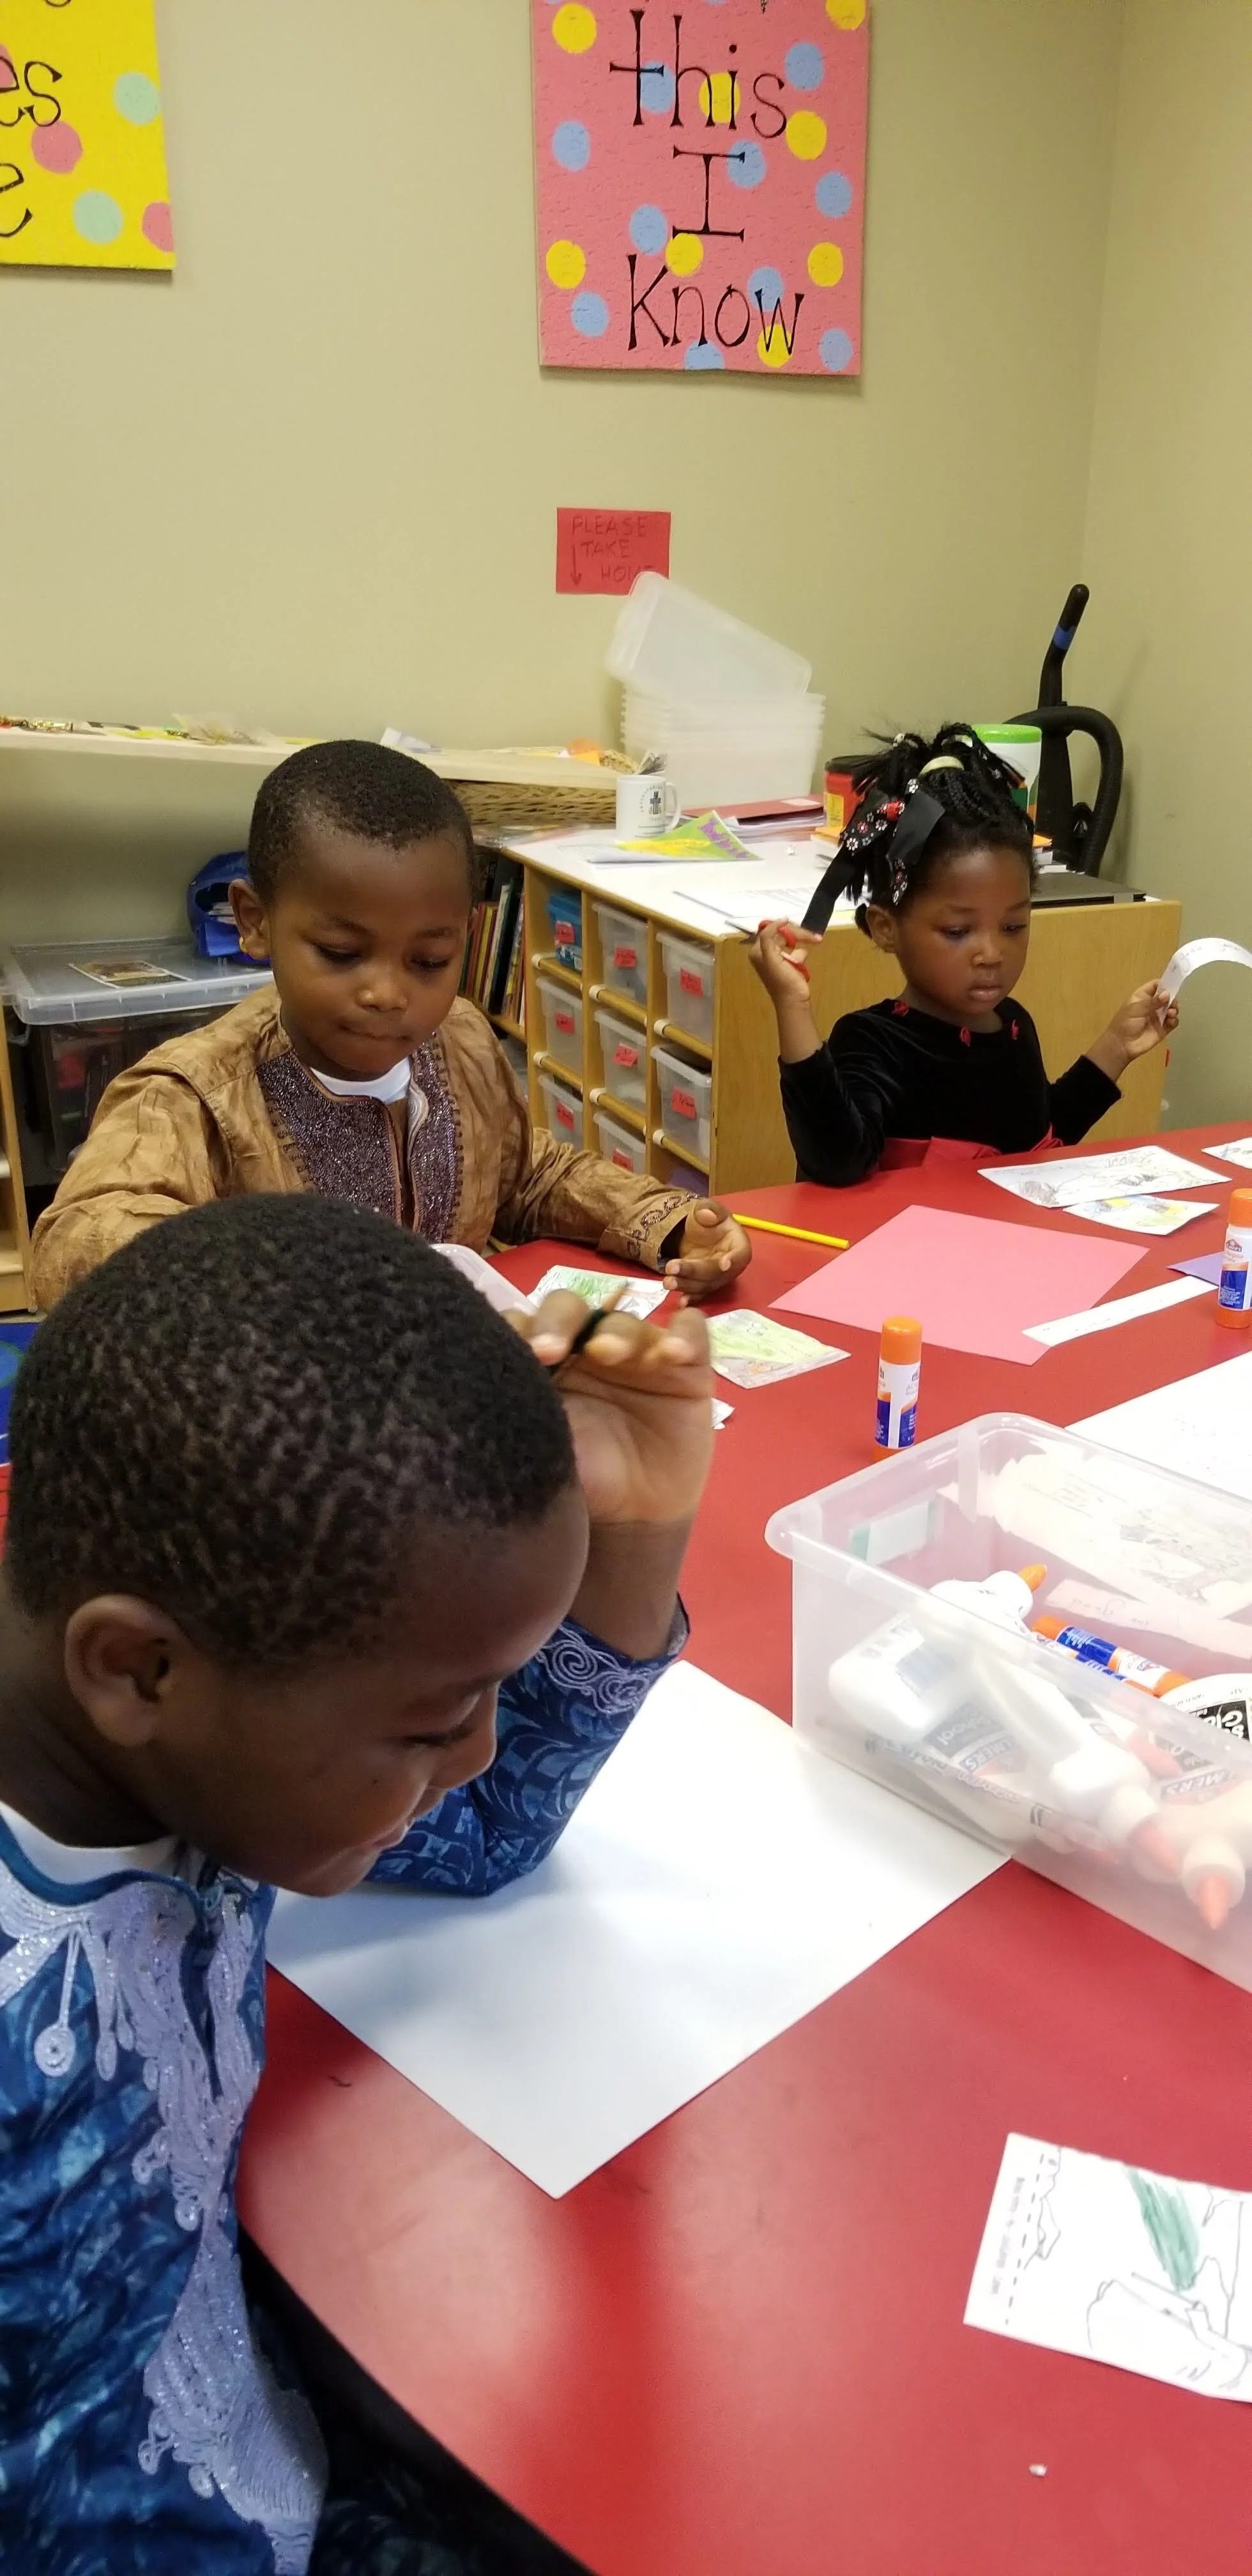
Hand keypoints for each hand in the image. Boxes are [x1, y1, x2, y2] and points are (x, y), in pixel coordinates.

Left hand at [512, 1294, 713, 1528]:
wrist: (633, 1516)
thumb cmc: (581, 1480)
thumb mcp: (540, 1451)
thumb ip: (517, 1414)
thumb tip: (479, 1387)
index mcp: (545, 1361)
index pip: (525, 1325)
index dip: (520, 1331)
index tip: (521, 1358)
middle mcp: (587, 1346)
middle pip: (570, 1309)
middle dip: (558, 1321)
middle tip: (552, 1350)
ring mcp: (637, 1352)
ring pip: (626, 1320)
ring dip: (618, 1332)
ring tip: (612, 1354)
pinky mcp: (685, 1365)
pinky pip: (690, 1331)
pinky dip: (684, 1333)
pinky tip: (673, 1353)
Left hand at [664, 1199, 750, 1302]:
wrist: (698, 1234)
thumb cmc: (707, 1220)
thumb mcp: (707, 1208)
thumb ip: (709, 1209)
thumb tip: (707, 1215)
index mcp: (739, 1244)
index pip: (741, 1254)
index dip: (734, 1260)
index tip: (723, 1264)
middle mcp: (732, 1265)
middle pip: (716, 1272)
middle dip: (694, 1271)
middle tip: (672, 1267)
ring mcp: (718, 1278)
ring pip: (706, 1285)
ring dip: (687, 1285)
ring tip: (667, 1282)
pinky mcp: (705, 1285)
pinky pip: (700, 1293)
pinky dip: (691, 1298)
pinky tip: (681, 1302)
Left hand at [748, 917, 821, 1008]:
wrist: (794, 1001)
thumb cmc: (782, 981)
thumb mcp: (770, 958)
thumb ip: (768, 938)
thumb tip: (777, 922)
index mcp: (757, 951)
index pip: (768, 931)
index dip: (778, 925)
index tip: (789, 920)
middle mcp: (766, 953)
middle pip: (781, 935)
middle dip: (797, 934)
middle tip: (813, 936)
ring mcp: (778, 958)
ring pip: (791, 941)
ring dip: (803, 940)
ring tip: (816, 939)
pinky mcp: (789, 963)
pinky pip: (797, 951)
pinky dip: (802, 953)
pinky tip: (803, 961)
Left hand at [1088, 979, 1179, 1080]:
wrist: (1122, 1046)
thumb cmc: (1125, 1024)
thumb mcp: (1136, 1009)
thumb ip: (1153, 1002)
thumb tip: (1167, 994)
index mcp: (1142, 996)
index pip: (1156, 985)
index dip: (1165, 984)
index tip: (1173, 985)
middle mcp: (1152, 1005)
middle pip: (1167, 997)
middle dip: (1172, 998)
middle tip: (1172, 1003)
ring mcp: (1158, 1017)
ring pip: (1171, 1009)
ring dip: (1174, 1009)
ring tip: (1170, 1013)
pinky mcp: (1163, 1029)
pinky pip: (1173, 1022)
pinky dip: (1174, 1020)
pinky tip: (1171, 1021)